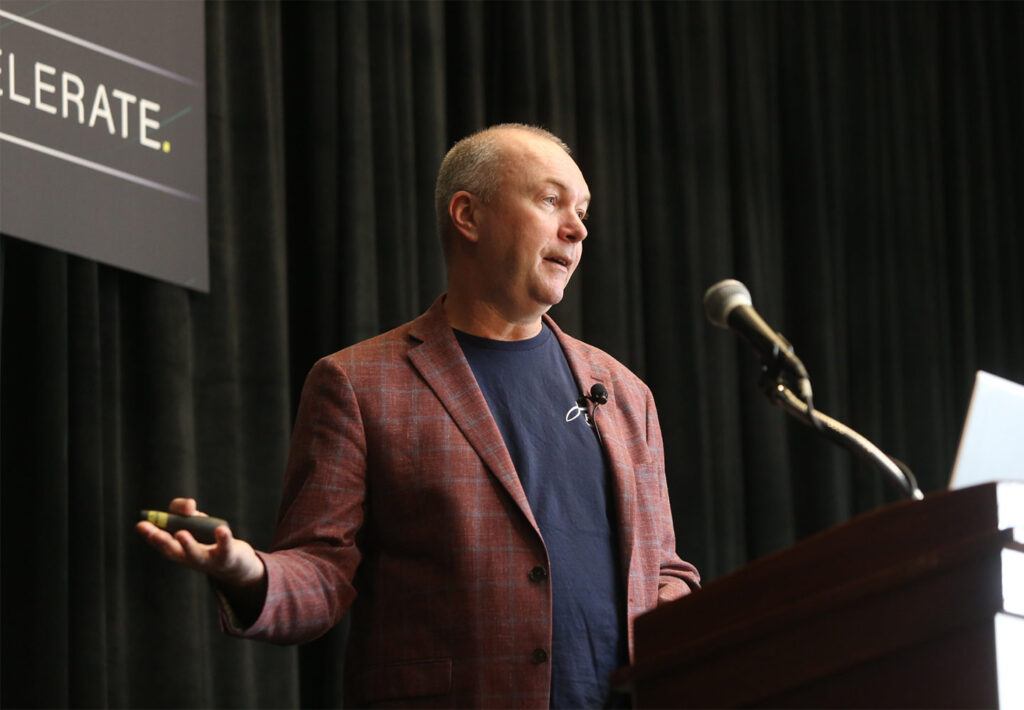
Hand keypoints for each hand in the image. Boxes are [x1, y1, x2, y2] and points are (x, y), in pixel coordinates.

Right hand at [136, 498, 264, 589]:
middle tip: (155, 533)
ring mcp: (208, 561)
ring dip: (188, 545)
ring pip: (196, 555)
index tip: (141, 524)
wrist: (235, 564)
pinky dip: (223, 539)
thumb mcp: (193, 521)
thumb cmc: (208, 539)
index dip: (150, 535)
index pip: (160, 543)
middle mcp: (189, 558)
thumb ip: (183, 509)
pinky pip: (225, 549)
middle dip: (163, 542)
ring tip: (181, 534)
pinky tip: (221, 530)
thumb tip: (188, 506)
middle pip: (174, 552)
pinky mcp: (227, 558)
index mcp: (178, 550)